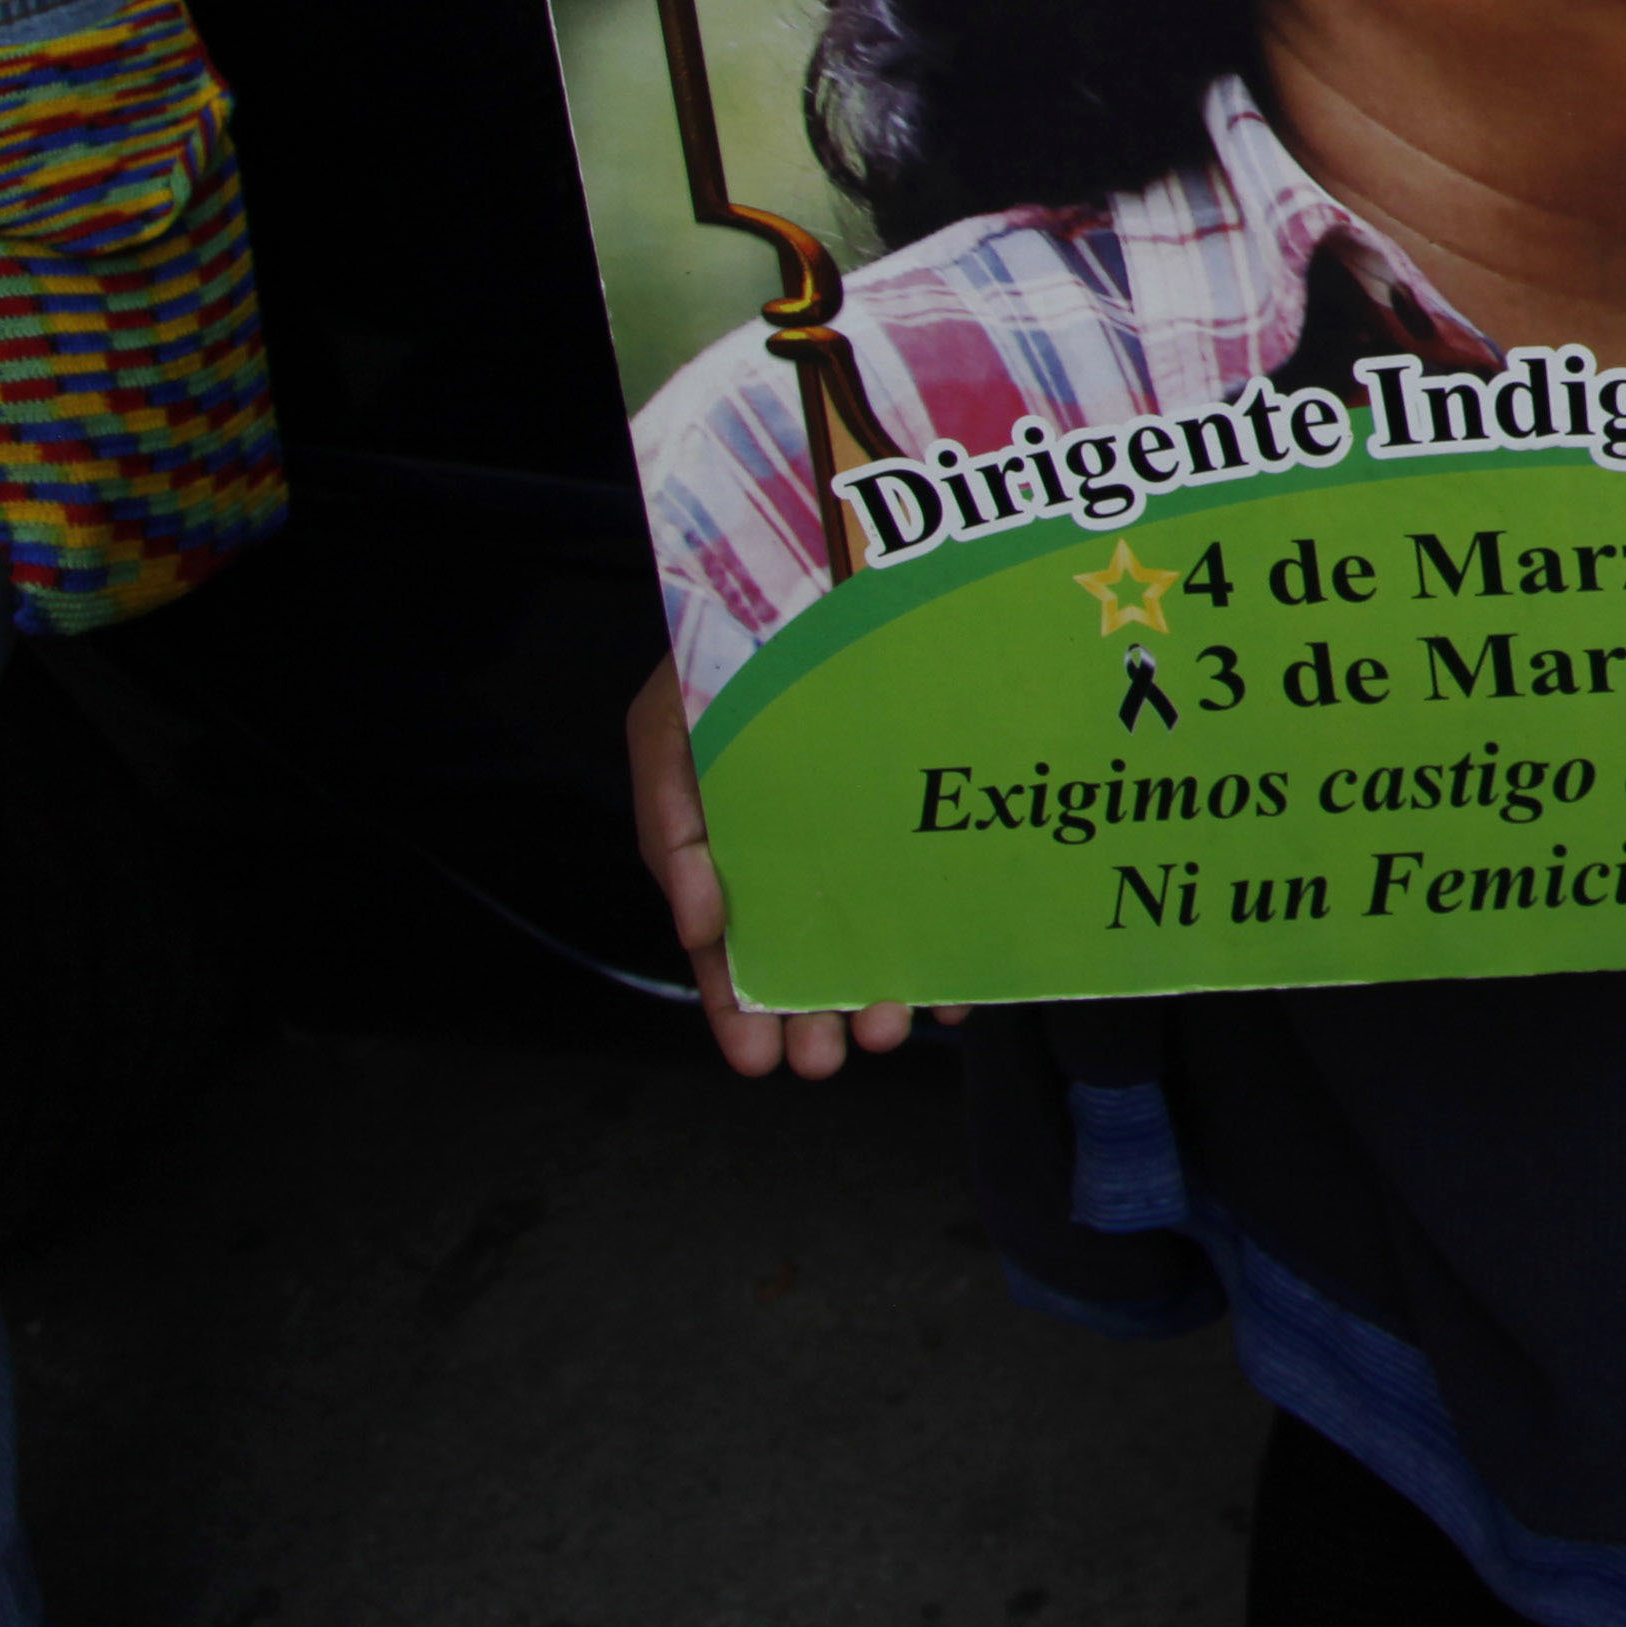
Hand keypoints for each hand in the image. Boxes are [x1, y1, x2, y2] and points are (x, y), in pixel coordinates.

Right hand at [628, 661, 955, 1079]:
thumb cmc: (729, 653)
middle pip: (801, 952)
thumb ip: (674, 823)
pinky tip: (956, 982)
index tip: (754, 1061)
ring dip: (877, 984)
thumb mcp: (669, 727)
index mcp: (731, 842)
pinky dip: (944, 936)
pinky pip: (939, 887)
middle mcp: (801, 849)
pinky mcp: (928, 812)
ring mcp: (868, 832)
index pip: (724, 944)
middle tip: (829, 1061)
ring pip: (873, 928)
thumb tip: (698, 926)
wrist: (824, 565)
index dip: (735, 1005)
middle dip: (812, 1013)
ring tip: (887, 1027)